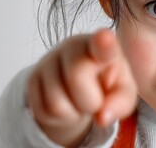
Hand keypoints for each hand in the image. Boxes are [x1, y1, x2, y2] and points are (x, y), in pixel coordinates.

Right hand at [27, 29, 137, 145]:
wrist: (82, 81)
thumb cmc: (107, 81)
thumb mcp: (123, 92)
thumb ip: (121, 102)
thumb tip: (102, 117)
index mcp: (103, 48)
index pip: (103, 45)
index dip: (103, 44)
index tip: (105, 37)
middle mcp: (73, 47)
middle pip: (76, 79)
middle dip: (90, 102)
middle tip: (96, 98)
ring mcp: (49, 61)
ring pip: (57, 104)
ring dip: (73, 113)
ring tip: (80, 100)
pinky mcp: (32, 79)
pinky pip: (42, 112)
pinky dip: (58, 118)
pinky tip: (66, 103)